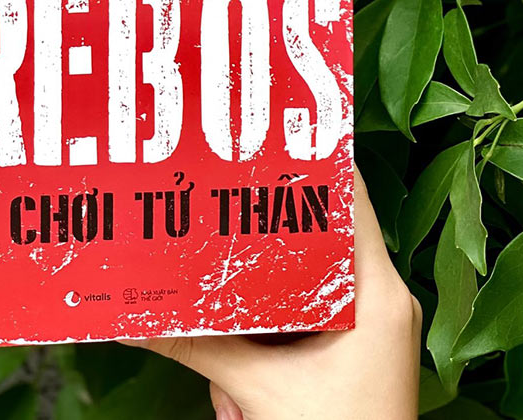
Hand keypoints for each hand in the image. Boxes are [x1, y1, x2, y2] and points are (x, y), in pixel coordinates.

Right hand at [128, 166, 421, 419]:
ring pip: (315, 274)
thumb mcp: (259, 388)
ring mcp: (373, 325)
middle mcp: (383, 300)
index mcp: (377, 294)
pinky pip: (314, 308)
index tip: (273, 133)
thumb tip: (139, 317)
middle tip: (229, 190)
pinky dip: (278, 310)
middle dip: (274, 224)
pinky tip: (242, 324)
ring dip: (272, 276)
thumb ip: (198, 346)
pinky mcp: (359, 347)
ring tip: (229, 263)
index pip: (352, 200)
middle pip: (325, 233)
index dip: (316, 161)